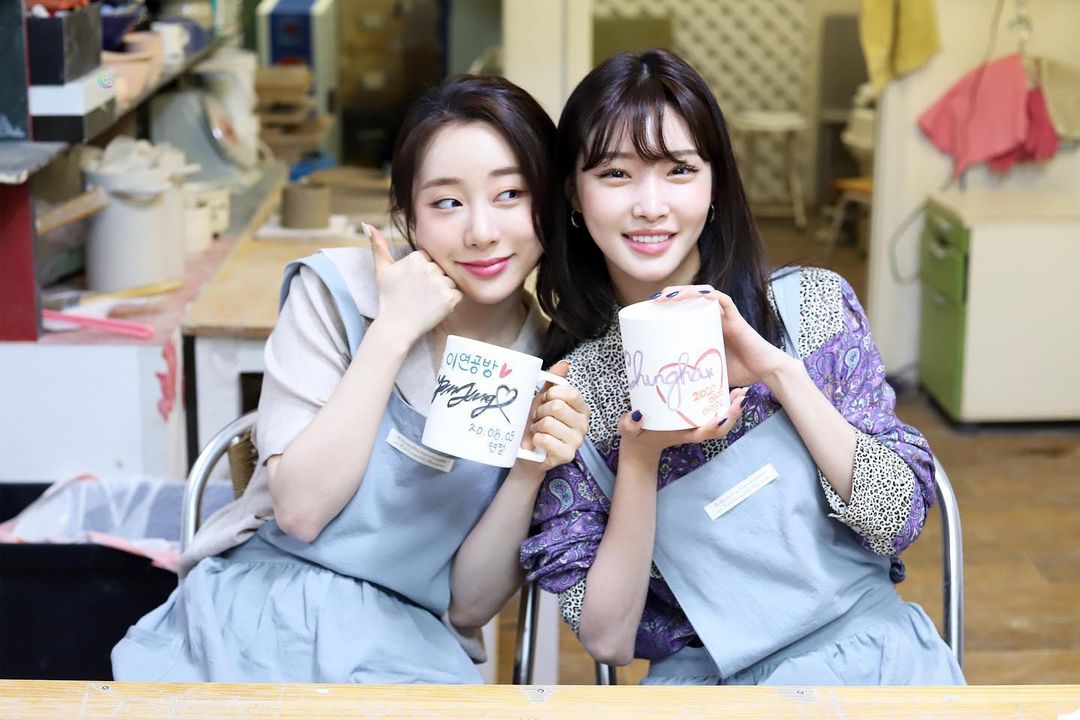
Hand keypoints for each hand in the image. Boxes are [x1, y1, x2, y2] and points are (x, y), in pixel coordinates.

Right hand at [367, 224, 461, 344]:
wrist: (396, 326)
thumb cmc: (389, 298)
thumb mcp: (382, 270)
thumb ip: (377, 245)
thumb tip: (367, 225)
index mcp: (416, 257)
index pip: (430, 259)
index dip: (423, 272)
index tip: (414, 284)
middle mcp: (429, 268)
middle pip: (441, 269)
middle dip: (433, 281)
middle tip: (419, 294)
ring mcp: (440, 283)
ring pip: (450, 281)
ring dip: (442, 291)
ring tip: (426, 301)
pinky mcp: (450, 298)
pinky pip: (458, 294)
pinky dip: (450, 301)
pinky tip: (435, 306)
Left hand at [518, 361, 589, 471]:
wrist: (528, 451)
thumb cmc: (537, 422)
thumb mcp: (543, 399)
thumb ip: (553, 381)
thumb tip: (564, 364)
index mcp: (581, 408)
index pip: (571, 393)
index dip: (551, 394)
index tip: (544, 400)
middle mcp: (584, 424)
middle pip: (557, 407)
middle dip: (540, 411)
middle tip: (538, 418)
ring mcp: (577, 441)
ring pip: (549, 423)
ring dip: (536, 426)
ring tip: (537, 430)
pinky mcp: (567, 455)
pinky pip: (545, 439)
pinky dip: (535, 439)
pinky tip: (538, 442)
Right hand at [617, 386, 748, 462]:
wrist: (641, 444)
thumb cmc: (636, 436)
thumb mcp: (629, 431)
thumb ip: (630, 425)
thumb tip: (636, 416)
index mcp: (683, 434)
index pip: (704, 432)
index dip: (715, 425)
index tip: (724, 415)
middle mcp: (694, 430)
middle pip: (720, 426)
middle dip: (733, 413)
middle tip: (742, 396)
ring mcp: (696, 423)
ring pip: (721, 418)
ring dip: (732, 406)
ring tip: (742, 390)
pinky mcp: (695, 416)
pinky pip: (713, 410)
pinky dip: (723, 401)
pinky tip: (727, 386)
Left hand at [653, 285, 792, 387]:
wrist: (765, 373)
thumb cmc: (739, 373)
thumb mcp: (708, 372)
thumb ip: (694, 374)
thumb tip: (669, 389)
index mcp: (707, 327)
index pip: (686, 309)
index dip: (669, 307)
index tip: (650, 311)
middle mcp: (715, 318)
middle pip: (691, 297)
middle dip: (672, 295)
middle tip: (654, 301)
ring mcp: (726, 316)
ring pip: (704, 294)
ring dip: (685, 291)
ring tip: (668, 296)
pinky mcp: (736, 318)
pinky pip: (722, 300)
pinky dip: (708, 295)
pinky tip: (695, 294)